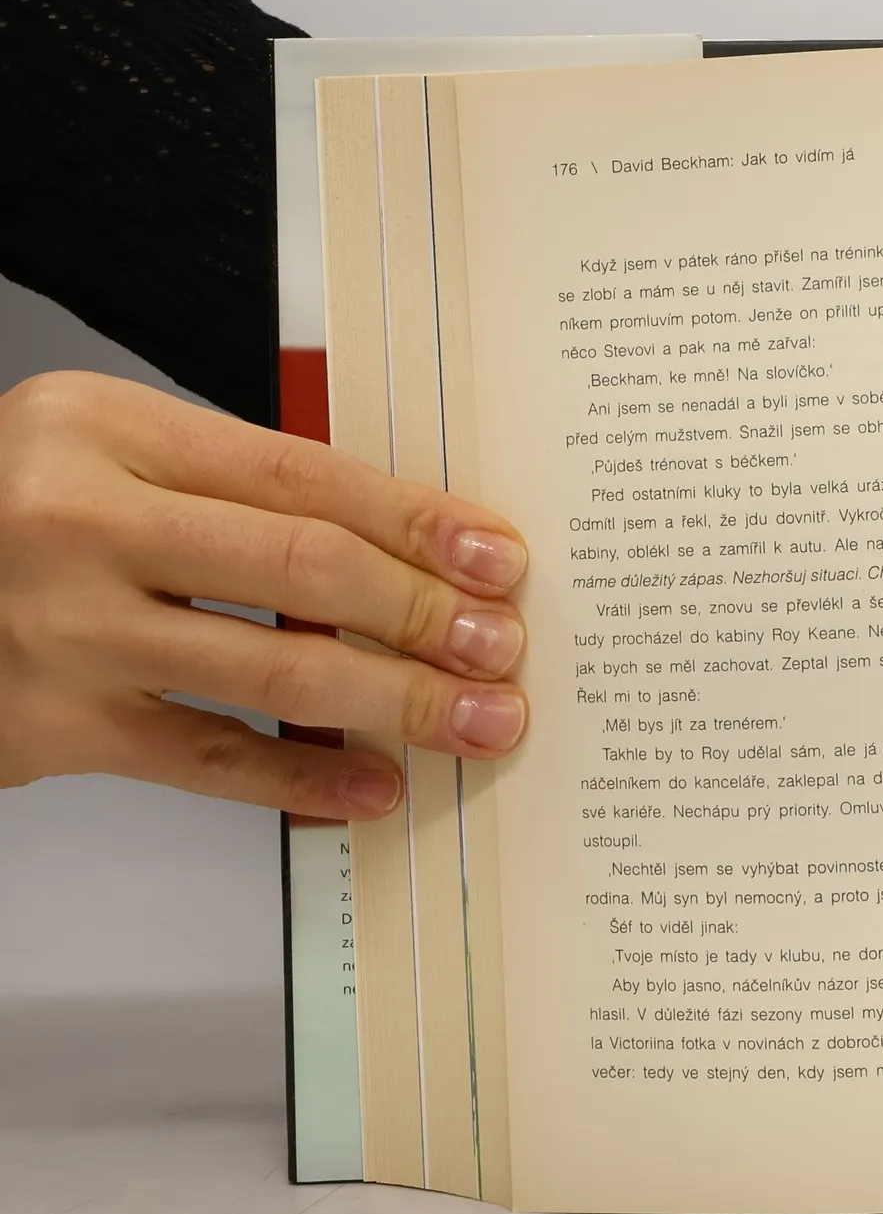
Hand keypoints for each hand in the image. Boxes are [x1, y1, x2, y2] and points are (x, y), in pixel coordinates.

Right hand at [0, 372, 528, 818]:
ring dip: (395, 701)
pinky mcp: (48, 726)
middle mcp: (79, 519)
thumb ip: (229, 485)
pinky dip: (299, 779)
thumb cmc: (11, 514)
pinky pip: (204, 758)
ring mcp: (62, 629)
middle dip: (424, 613)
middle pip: (303, 569)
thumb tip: (402, 544)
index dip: (416, 521)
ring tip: (475, 719)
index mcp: (107, 428)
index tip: (495, 558)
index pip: (304, 474)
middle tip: (502, 647)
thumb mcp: (104, 455)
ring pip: (273, 670)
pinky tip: (371, 785)